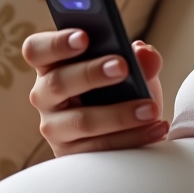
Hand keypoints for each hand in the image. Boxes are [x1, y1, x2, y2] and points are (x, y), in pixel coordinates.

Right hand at [22, 30, 166, 156]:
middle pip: (58, 82)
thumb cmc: (122, 91)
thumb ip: (140, 59)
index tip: (84, 37)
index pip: (37, 50)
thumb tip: (145, 53)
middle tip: (123, 67)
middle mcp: (46, 96)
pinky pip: (101, 148)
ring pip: (82, 121)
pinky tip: (157, 127)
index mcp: (53, 65)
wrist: (129, 130)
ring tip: (150, 108)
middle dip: (91, 73)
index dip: (56, 43)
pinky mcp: (72, 155)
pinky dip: (133, 138)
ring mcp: (56, 128)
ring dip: (119, 114)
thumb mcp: (132, 72)